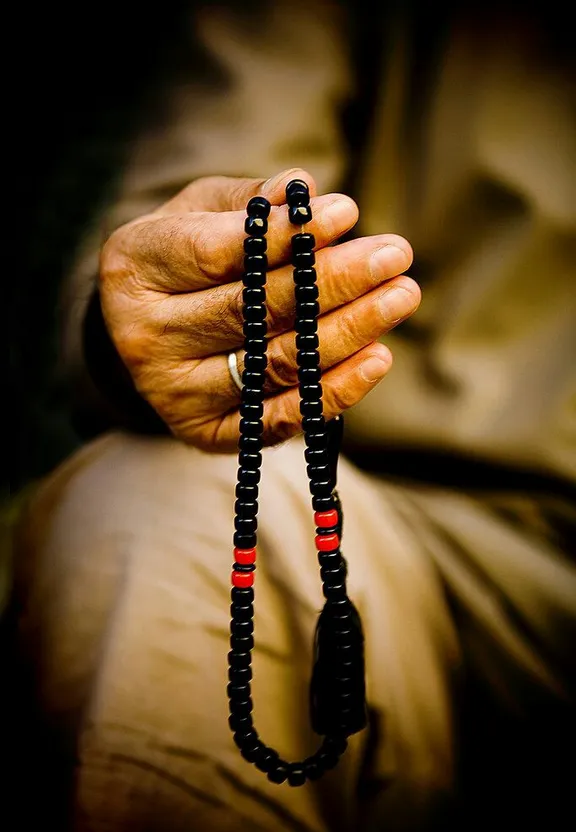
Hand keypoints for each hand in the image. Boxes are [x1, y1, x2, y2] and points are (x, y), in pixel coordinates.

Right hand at [99, 168, 418, 450]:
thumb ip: (249, 203)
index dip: (286, 236)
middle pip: (253, 310)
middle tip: (394, 254)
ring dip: (349, 330)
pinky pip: (281, 417)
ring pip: (275, 363)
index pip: (216, 252)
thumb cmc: (182, 261)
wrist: (147, 333)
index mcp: (134, 269)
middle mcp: (146, 337)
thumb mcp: (200, 213)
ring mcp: (175, 393)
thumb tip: (303, 188)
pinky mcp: (207, 432)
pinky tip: (378, 357)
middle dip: (334, 280)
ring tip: (401, 296)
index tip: (347, 212)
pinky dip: (335, 390)